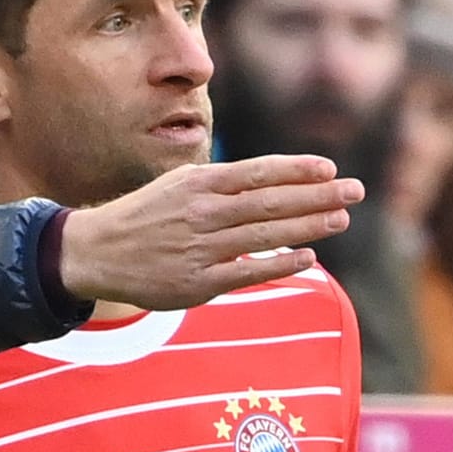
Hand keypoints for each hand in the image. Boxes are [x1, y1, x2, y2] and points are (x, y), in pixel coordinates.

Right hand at [59, 154, 362, 308]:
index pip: (258, 172)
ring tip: (341, 219)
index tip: (329, 169)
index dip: (297, 170)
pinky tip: (308, 256)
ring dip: (308, 226)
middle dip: (318, 195)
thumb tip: (271, 181)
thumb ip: (222, 183)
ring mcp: (201, 248)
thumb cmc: (146, 216)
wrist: (97, 252)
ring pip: (265, 235)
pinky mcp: (198, 283)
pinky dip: (280, 263)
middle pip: (271, 202)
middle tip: (355, 191)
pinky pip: (247, 272)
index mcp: (198, 184)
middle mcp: (202, 213)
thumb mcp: (179, 185)